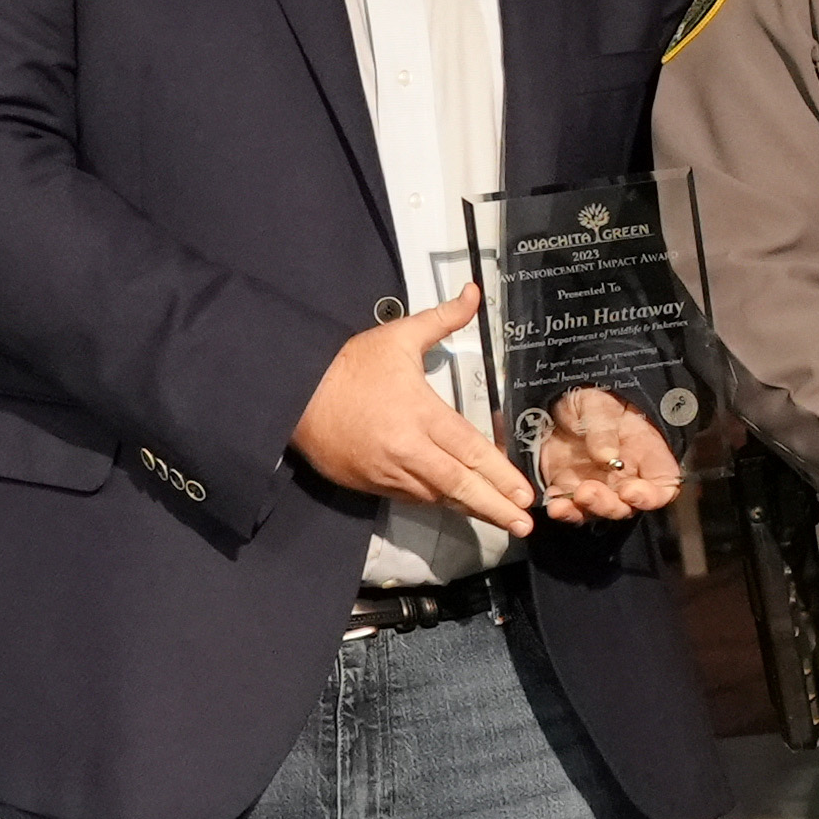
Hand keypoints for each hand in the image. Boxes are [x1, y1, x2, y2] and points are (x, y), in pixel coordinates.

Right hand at [291, 285, 535, 534]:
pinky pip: (412, 498)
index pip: (470, 449)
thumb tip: (472, 293)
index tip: (524, 493)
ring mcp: (388, 473)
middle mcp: (408, 450)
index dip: (500, 474)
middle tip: (524, 525)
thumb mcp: (397, 336)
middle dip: (495, 506)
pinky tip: (458, 507)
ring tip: (501, 520)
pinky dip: (438, 503)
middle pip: (460, 484)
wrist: (294, 396)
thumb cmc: (348, 365)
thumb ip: (442, 319)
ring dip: (470, 509)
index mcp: (419, 414)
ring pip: (438, 497)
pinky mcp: (371, 485)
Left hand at [535, 389, 681, 521]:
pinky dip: (562, 509)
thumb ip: (604, 428)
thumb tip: (608, 457)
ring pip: (597, 510)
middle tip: (587, 492)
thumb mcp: (600, 402)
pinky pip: (569, 506)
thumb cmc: (593, 397)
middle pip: (626, 506)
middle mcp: (625, 476)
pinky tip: (553, 503)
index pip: (661, 487)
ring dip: (583, 510)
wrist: (556, 398)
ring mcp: (597, 484)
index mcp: (646, 455)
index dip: (650, 497)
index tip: (630, 492)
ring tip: (563, 504)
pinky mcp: (569, 487)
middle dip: (608, 506)